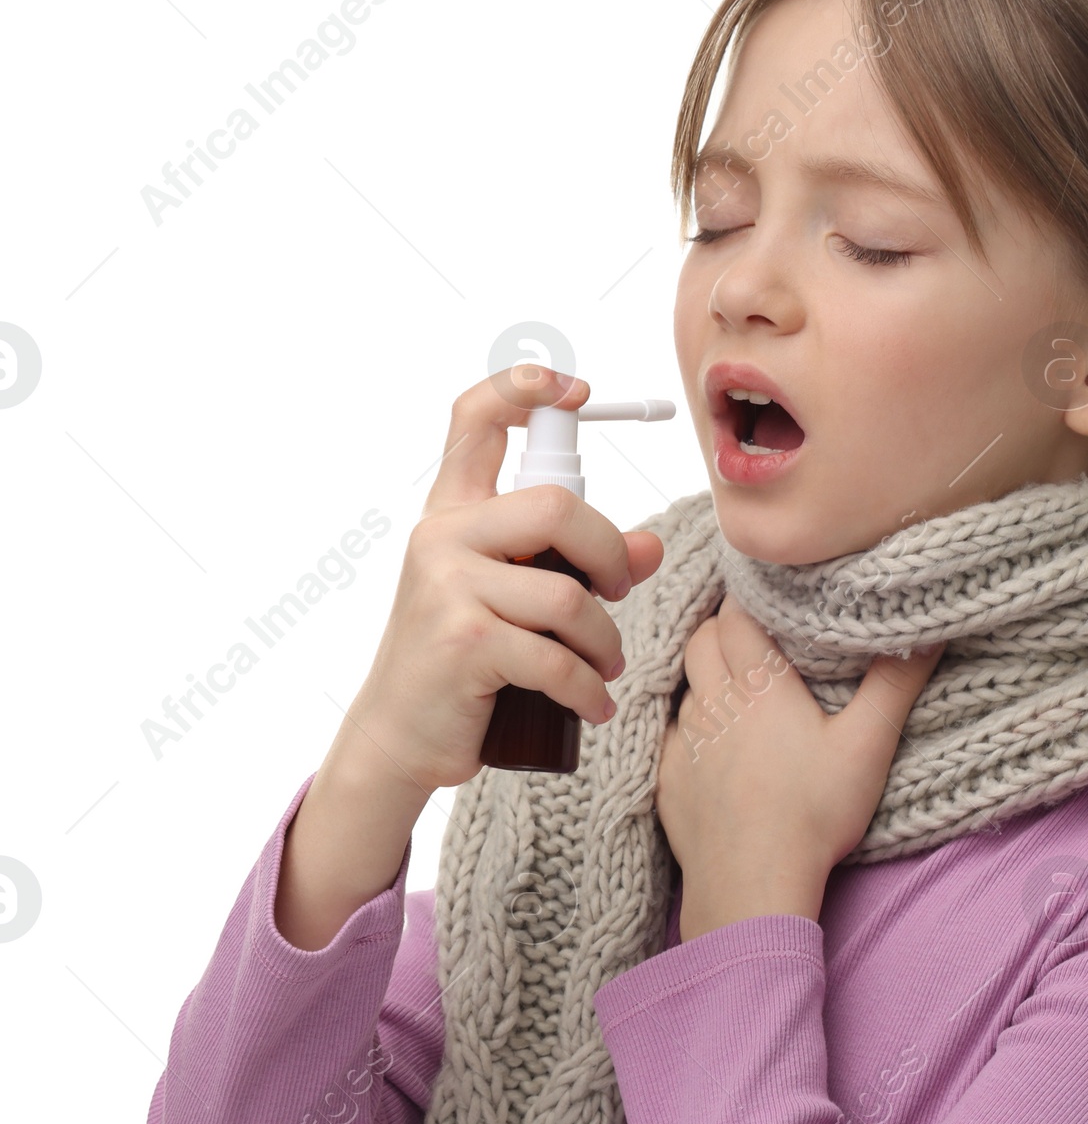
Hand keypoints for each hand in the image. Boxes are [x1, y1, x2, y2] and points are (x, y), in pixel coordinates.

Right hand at [333, 369, 665, 793]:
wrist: (401, 737)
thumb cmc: (464, 662)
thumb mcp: (517, 601)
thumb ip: (578, 565)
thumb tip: (651, 546)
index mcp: (452, 513)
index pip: (475, 419)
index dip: (524, 387)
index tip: (578, 390)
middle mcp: (442, 537)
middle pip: (556, 506)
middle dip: (608, 554)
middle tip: (618, 592)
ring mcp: (446, 588)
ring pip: (567, 595)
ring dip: (603, 641)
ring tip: (603, 665)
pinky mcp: (462, 643)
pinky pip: (555, 659)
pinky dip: (588, 689)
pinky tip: (592, 706)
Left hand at [654, 596, 944, 941]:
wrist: (752, 885)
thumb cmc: (813, 814)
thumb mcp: (867, 746)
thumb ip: (895, 683)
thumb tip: (929, 631)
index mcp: (759, 683)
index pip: (736, 615)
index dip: (748, 599)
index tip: (767, 595)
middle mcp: (714, 702)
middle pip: (702, 640)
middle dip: (721, 628)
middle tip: (752, 633)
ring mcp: (685, 740)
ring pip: (686, 683)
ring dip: (705, 674)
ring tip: (736, 683)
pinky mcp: (667, 777)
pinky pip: (671, 731)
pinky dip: (689, 722)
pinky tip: (713, 740)